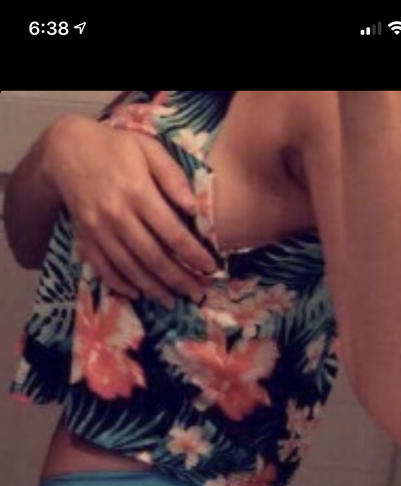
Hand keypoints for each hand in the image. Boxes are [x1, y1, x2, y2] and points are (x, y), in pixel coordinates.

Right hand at [47, 114, 215, 304]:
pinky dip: (120, 284)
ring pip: (130, 268)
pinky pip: (104, 268)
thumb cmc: (115, 147)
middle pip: (153, 257)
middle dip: (178, 280)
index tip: (210, 269)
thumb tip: (193, 207)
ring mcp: (99, 231)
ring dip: (153, 288)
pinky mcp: (86, 238)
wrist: (67, 150)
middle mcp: (117, 216)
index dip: (193, 254)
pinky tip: (137, 294)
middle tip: (197, 295)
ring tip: (173, 301)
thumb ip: (172, 176)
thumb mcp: (147, 148)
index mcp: (137, 192)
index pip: (172, 232)